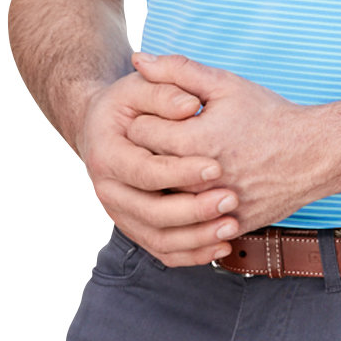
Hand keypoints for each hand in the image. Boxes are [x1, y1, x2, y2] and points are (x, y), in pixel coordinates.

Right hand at [77, 71, 242, 267]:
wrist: (107, 128)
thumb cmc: (130, 104)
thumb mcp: (141, 86)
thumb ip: (164, 89)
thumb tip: (190, 105)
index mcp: (107, 155)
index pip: (145, 171)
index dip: (181, 172)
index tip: (216, 167)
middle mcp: (108, 190)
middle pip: (151, 212)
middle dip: (193, 210)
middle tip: (231, 198)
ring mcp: (122, 214)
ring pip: (158, 240)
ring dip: (197, 238)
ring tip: (233, 225)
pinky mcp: (138, 228)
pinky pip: (164, 252)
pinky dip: (193, 254)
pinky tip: (223, 245)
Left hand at [129, 52, 324, 237]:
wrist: (313, 154)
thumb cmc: (268, 116)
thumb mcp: (224, 85)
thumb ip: (177, 70)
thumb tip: (139, 61)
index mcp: (192, 142)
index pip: (137, 132)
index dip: (145, 118)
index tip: (158, 115)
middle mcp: (197, 181)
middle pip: (145, 168)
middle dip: (149, 152)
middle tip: (165, 139)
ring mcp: (212, 209)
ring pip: (164, 200)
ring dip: (165, 183)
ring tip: (179, 163)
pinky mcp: (225, 227)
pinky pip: (190, 225)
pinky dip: (188, 207)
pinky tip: (198, 188)